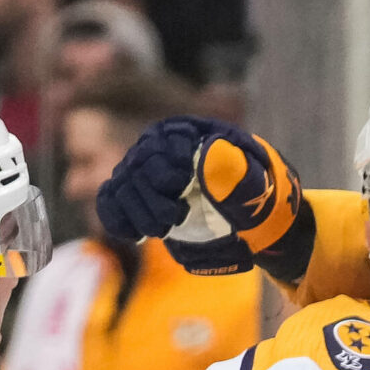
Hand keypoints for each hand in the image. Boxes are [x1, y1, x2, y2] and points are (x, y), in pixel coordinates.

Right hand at [96, 118, 297, 274]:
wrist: (253, 219)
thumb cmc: (259, 199)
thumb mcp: (259, 190)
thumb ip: (236, 176)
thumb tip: (209, 157)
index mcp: (192, 133)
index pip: (160, 146)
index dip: (165, 177)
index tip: (182, 201)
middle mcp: (164, 146)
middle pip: (136, 167)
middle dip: (151, 200)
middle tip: (175, 221)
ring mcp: (147, 170)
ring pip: (121, 185)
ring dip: (137, 214)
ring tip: (163, 230)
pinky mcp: (138, 195)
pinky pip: (111, 200)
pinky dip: (118, 219)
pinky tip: (136, 235)